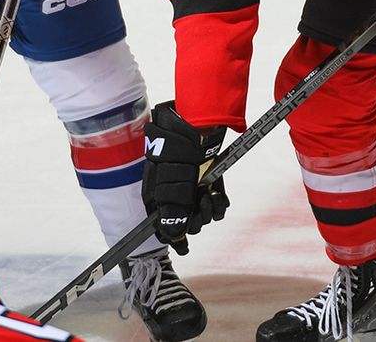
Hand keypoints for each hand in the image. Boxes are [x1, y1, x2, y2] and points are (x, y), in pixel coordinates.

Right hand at [141, 101, 227, 254]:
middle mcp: (174, 198)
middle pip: (186, 225)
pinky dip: (218, 204)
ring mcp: (192, 192)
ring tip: (209, 195)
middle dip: (196, 221)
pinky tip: (216, 193)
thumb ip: (173, 210)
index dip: (174, 237)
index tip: (184, 246)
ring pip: (203, 217)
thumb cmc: (175, 152)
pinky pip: (216, 206)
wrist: (194, 129)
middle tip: (200, 203)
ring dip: (208, 212)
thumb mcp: (169, 183)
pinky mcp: (209, 185)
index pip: (164, 228)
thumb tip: (175, 236)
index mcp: (158, 199)